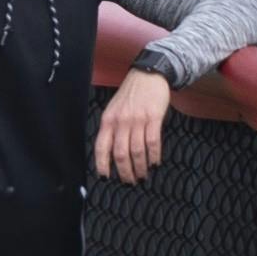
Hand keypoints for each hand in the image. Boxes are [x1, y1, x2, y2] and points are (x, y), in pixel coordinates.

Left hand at [94, 69, 170, 183]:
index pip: (102, 147)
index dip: (102, 165)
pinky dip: (153, 156)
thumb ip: (112, 129)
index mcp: (109, 120)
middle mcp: (121, 121)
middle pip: (121, 154)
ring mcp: (138, 119)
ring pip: (137, 151)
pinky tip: (155, 163)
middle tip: (130, 182)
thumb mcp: (114, 109)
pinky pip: (153, 142)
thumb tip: (111, 154)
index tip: (106, 178)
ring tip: (143, 176)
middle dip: (125, 172)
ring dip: (140, 168)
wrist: (149, 74)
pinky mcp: (153, 117)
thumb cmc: (131, 94)